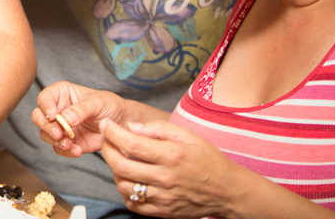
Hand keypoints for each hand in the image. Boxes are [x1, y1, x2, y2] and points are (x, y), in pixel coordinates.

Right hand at [32, 81, 127, 156]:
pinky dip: (65, 151)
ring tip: (69, 144)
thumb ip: (81, 109)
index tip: (53, 116)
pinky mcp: (67, 142)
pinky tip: (77, 150)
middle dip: (46, 126)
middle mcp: (58, 109)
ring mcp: (60, 127)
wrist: (123, 125)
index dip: (45, 106)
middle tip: (58, 133)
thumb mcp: (98, 103)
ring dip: (55, 141)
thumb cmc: (110, 106)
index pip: (45, 97)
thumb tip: (65, 118)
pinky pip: (58, 148)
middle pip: (39, 117)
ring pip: (45, 134)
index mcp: (62, 94)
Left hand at [100, 118, 234, 217]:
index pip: (131, 144)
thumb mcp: (188, 135)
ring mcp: (164, 198)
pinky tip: (130, 180)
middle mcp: (166, 178)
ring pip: (124, 186)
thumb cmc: (208, 160)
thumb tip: (131, 127)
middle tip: (107, 142)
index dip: (112, 133)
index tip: (106, 125)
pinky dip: (125, 191)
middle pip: (121, 166)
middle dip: (107, 150)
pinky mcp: (164, 212)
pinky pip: (134, 204)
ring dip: (115, 171)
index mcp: (172, 156)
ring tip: (120, 160)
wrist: (228, 191)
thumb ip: (158, 129)